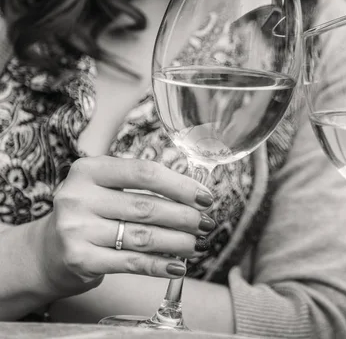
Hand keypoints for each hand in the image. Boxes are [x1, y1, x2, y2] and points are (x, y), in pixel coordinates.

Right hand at [38, 156, 215, 295]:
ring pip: (143, 236)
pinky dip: (159, 266)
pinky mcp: (80, 259)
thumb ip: (142, 185)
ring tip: (198, 245)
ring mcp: (76, 229)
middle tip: (207, 224)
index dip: (181, 186)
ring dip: (178, 242)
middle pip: (147, 206)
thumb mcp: (106, 188)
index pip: (145, 173)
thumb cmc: (90, 213)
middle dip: (185, 217)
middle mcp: (78, 196)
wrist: (47, 250)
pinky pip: (131, 262)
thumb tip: (196, 195)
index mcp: (90, 169)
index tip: (206, 197)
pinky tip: (178, 266)